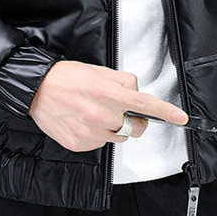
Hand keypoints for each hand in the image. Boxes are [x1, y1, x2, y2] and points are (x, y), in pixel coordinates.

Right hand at [29, 60, 188, 151]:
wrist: (36, 89)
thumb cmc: (66, 77)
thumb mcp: (98, 71)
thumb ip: (121, 81)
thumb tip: (135, 91)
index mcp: (106, 93)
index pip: (143, 104)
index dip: (165, 112)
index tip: (180, 117)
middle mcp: (100, 114)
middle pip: (134, 126)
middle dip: (134, 120)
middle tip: (121, 110)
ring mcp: (90, 132)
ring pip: (117, 137)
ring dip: (113, 127)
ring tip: (93, 112)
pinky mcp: (80, 144)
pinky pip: (100, 143)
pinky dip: (96, 134)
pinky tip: (83, 120)